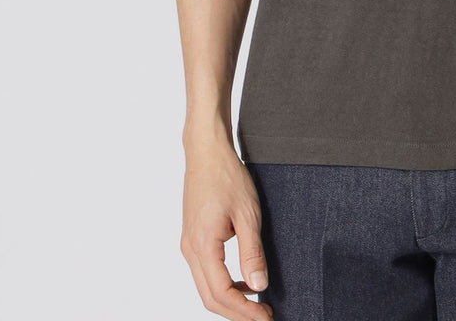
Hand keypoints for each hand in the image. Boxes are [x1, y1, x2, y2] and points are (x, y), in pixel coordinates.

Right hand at [180, 140, 273, 319]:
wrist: (206, 151)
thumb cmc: (226, 176)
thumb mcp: (247, 213)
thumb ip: (252, 252)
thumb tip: (259, 285)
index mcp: (203, 246)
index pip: (221, 293)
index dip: (244, 311)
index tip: (266, 317)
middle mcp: (190, 249)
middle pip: (210, 297)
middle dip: (237, 312)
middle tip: (264, 316)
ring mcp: (189, 244)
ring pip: (206, 287)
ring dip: (230, 300)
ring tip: (257, 302)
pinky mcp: (193, 238)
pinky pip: (205, 272)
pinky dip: (223, 284)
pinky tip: (243, 280)